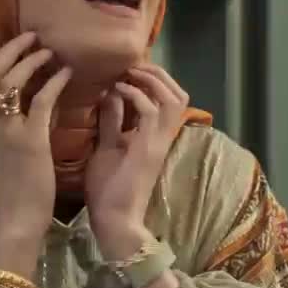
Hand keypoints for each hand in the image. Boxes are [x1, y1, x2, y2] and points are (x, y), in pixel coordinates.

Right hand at [0, 32, 72, 277]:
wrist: (17, 220)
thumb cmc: (19, 193)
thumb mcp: (13, 155)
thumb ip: (21, 129)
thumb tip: (40, 105)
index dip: (2, 59)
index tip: (20, 46)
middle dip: (11, 50)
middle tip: (33, 36)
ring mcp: (7, 131)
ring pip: (12, 82)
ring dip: (32, 61)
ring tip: (50, 51)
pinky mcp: (29, 140)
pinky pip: (40, 101)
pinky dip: (53, 83)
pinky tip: (67, 74)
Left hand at [84, 63, 188, 258]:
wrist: (113, 220)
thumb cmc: (108, 189)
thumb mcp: (107, 146)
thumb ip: (112, 121)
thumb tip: (111, 94)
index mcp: (155, 136)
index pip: (170, 99)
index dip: (155, 79)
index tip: (128, 70)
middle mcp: (163, 137)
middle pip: (180, 94)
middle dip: (159, 74)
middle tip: (132, 67)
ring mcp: (159, 142)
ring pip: (174, 99)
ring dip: (152, 81)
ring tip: (128, 74)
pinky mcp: (148, 149)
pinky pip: (151, 111)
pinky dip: (136, 95)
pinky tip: (117, 90)